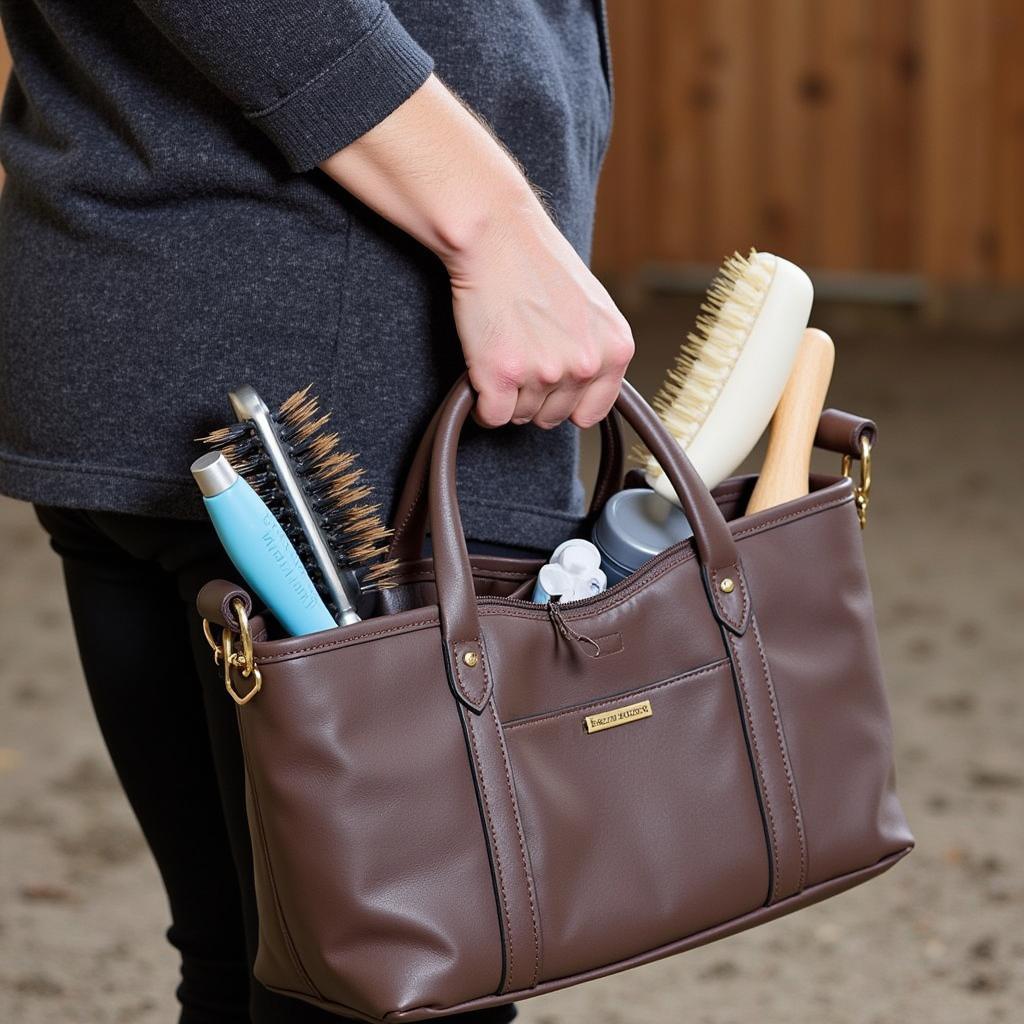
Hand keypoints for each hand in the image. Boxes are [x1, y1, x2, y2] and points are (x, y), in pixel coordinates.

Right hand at [318, 73, 633, 428]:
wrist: (496, 233)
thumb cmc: (537, 262)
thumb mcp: (591, 307)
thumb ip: (595, 351)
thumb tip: (581, 392)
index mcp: (615, 349)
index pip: (590, 413)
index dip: (564, 402)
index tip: (548, 385)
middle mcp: (585, 364)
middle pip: (551, 417)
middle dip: (532, 396)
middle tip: (517, 353)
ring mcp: (545, 372)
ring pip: (519, 416)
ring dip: (506, 394)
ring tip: (501, 347)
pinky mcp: (503, 374)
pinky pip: (492, 418)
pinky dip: (482, 404)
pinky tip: (482, 372)